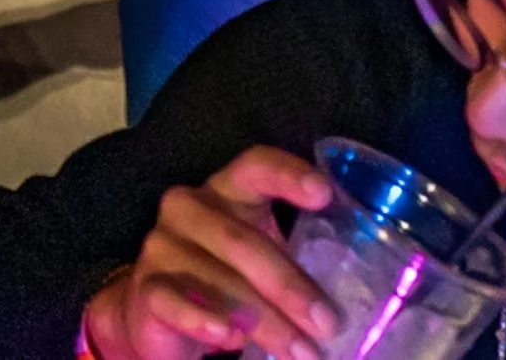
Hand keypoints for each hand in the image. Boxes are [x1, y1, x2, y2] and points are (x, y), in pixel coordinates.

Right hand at [82, 146, 340, 359]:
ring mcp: (162, 245)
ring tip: (300, 351)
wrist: (156, 312)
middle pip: (241, 239)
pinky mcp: (146, 287)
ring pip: (218, 280)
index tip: (324, 194)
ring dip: (265, 321)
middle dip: (289, 285)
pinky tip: (231, 339)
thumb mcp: (261, 262)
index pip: (255, 166)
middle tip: (326, 323)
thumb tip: (359, 292)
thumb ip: (296, 261)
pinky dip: (206, 321)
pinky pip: (176, 301)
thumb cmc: (226, 280)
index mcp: (225, 189)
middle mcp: (189, 207)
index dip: (288, 175)